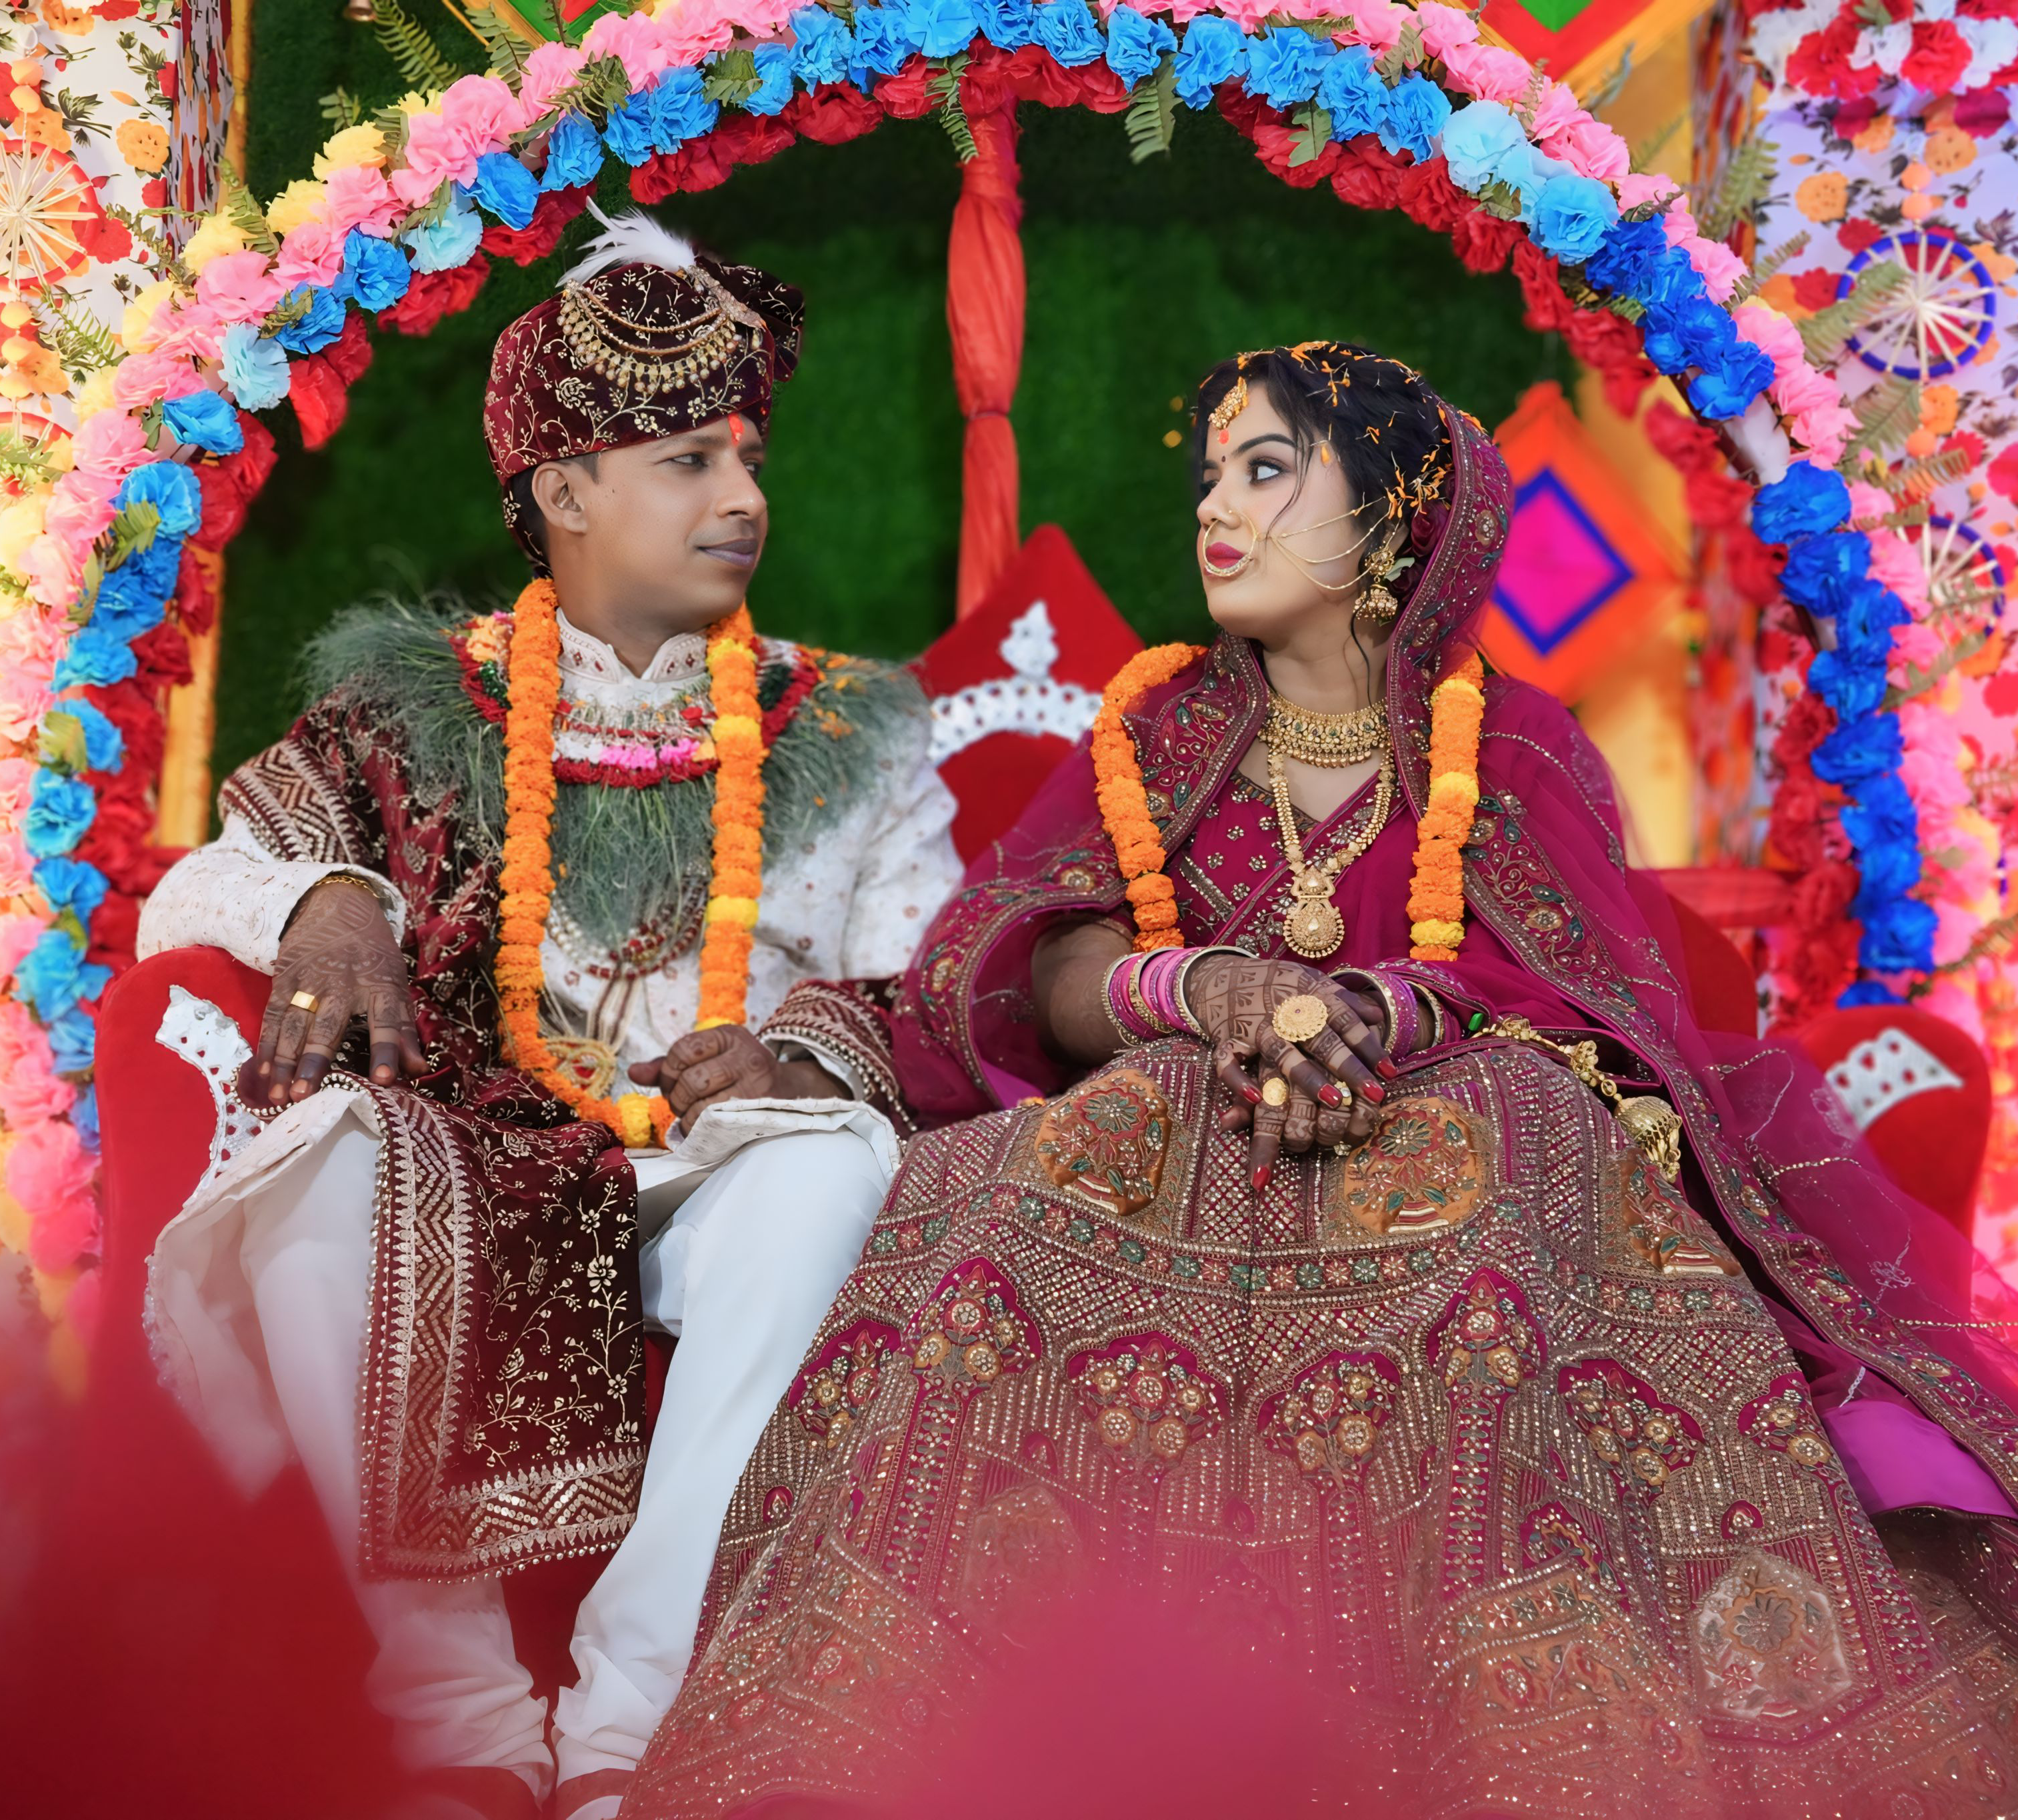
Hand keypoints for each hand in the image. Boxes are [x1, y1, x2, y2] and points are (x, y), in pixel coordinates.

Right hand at [250, 877, 424, 1105]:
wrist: (335, 905)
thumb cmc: (373, 956)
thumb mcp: (396, 983)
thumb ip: (404, 1028)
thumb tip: (418, 1069)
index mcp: (380, 984)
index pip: (387, 1020)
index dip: (387, 1050)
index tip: (386, 1080)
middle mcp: (344, 983)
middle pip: (328, 1026)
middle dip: (316, 1061)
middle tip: (306, 1096)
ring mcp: (310, 980)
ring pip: (295, 1026)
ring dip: (286, 1063)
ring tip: (282, 1096)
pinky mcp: (284, 978)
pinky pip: (274, 1016)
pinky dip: (268, 1046)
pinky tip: (263, 1073)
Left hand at [632, 1026, 844, 1135]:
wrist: (788, 1094)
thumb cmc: (738, 1075)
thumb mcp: (708, 1059)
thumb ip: (670, 1065)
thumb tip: (634, 1072)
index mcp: (728, 1035)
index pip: (682, 1050)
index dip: (668, 1071)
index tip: (673, 1081)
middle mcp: (745, 1055)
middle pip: (691, 1080)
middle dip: (677, 1097)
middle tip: (682, 1102)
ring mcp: (755, 1084)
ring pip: (701, 1105)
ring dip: (688, 1116)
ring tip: (693, 1114)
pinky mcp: (757, 1110)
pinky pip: (713, 1124)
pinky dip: (698, 1129)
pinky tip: (702, 1126)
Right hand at [1183, 955, 1396, 1186]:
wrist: (1222, 974)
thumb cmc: (1276, 983)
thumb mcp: (1312, 980)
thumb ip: (1343, 1000)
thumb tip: (1377, 1015)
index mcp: (1310, 995)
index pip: (1345, 1021)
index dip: (1368, 1046)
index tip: (1390, 1072)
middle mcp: (1285, 1010)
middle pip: (1321, 1039)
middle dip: (1349, 1067)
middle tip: (1374, 1093)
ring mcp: (1255, 1025)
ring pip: (1282, 1052)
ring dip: (1308, 1076)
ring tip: (1334, 1101)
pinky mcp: (1227, 1039)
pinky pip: (1228, 1062)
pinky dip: (1238, 1079)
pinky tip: (1255, 1099)